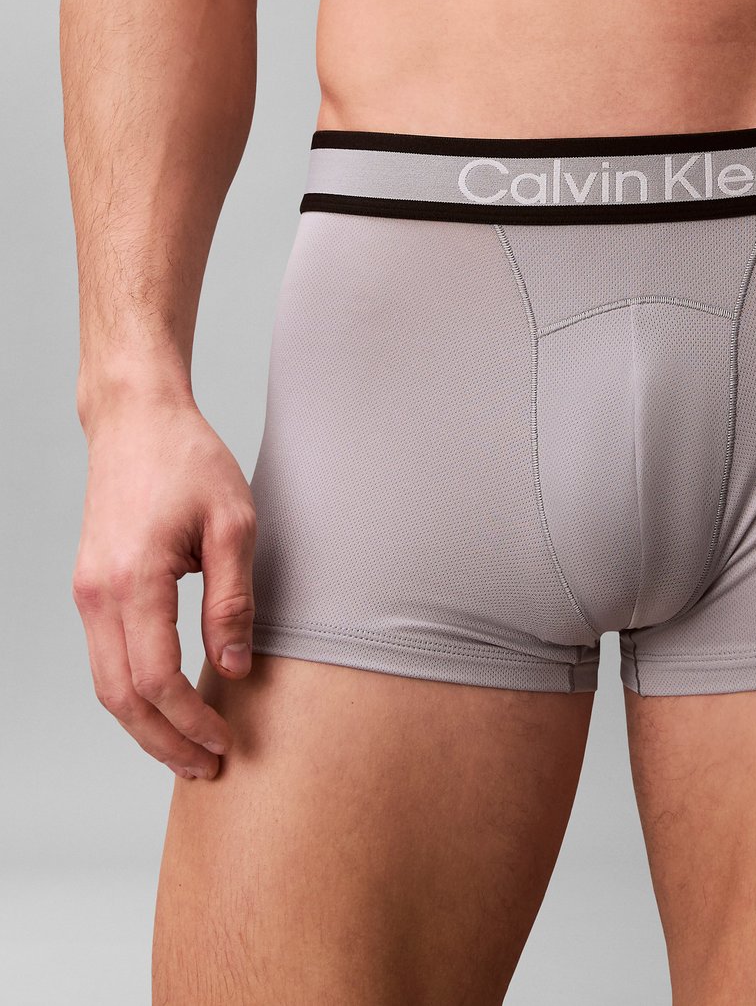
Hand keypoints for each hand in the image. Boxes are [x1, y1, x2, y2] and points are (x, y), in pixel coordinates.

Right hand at [72, 399, 257, 779]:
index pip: (158, 679)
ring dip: (145, 725)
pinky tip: (165, 703)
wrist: (137, 420)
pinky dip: (132, 692)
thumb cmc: (188, 461)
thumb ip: (232, 599)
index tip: (225, 743)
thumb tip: (235, 665)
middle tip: (206, 768)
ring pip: (106, 684)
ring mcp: (86, 591)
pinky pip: (104, 657)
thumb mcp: (233, 524)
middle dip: (164, 742)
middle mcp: (98, 593)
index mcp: (134, 579)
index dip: (192, 721)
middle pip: (121, 698)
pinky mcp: (90, 586)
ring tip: (187, 749)